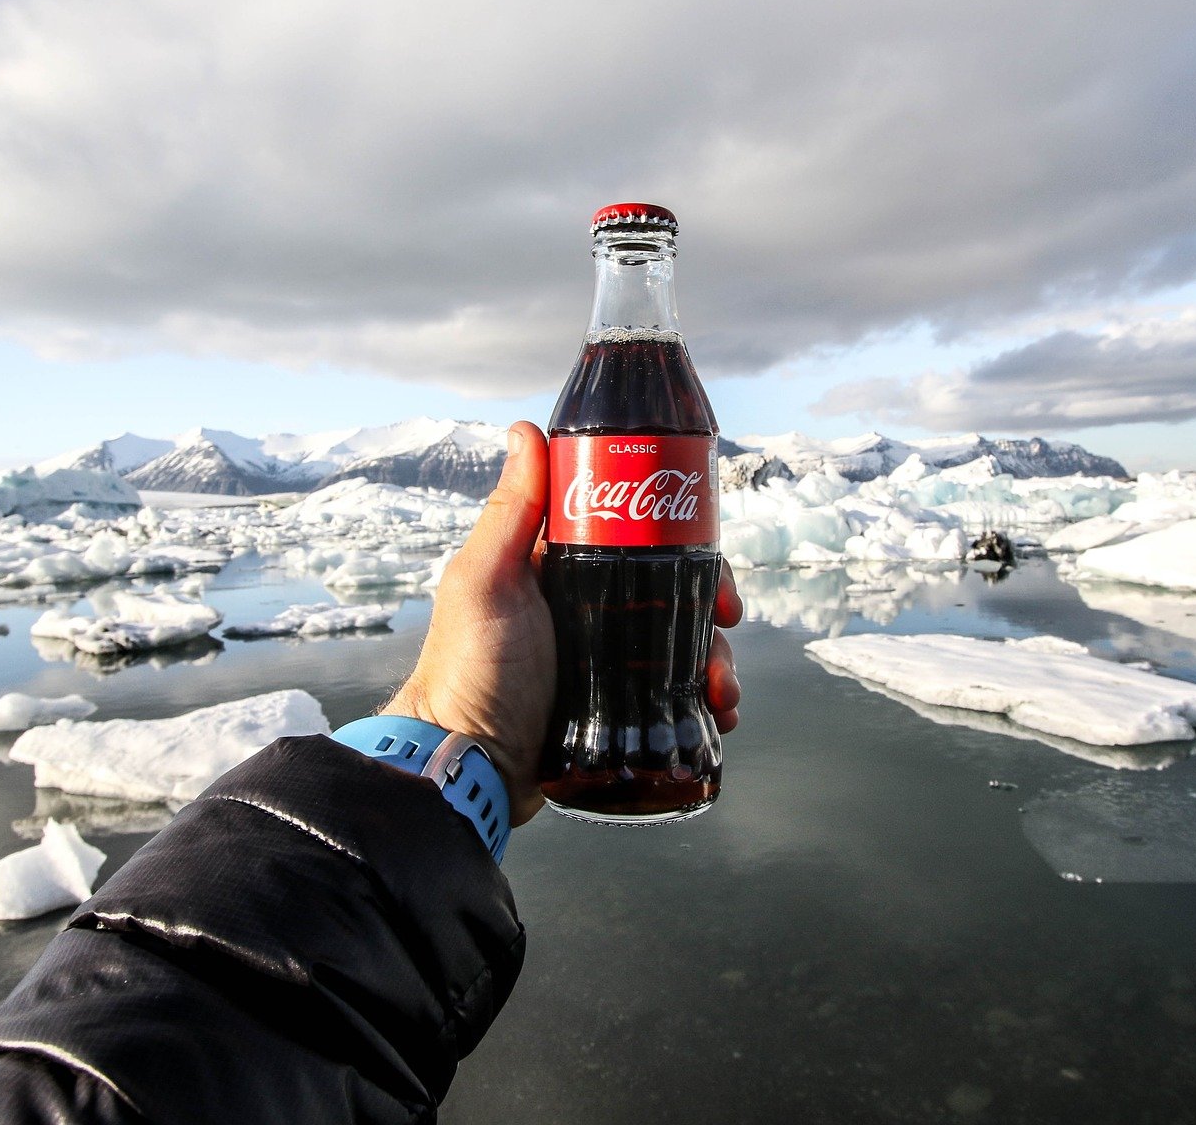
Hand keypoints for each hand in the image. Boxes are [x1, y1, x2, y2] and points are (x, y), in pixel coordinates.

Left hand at [382, 420, 742, 824]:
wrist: (469, 766)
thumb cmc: (469, 669)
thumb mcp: (487, 582)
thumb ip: (511, 511)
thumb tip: (526, 429)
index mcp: (558, 567)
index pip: (634, 531)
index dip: (679, 533)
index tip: (707, 548)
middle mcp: (585, 607)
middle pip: (670, 587)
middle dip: (710, 601)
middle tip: (727, 619)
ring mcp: (604, 660)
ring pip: (681, 642)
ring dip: (715, 657)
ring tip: (721, 687)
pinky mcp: (617, 708)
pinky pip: (675, 694)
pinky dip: (704, 698)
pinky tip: (718, 712)